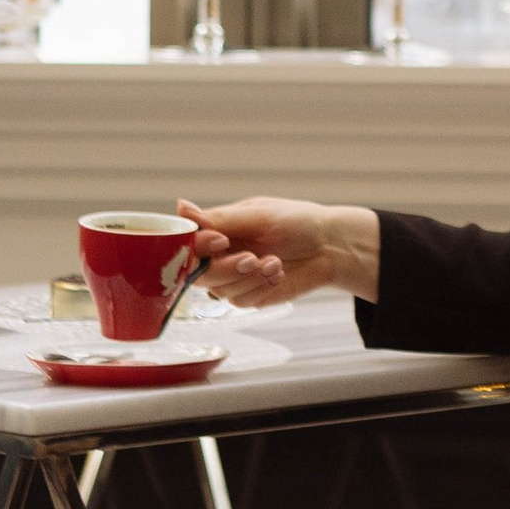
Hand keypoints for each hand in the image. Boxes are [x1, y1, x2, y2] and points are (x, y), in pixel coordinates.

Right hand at [178, 197, 379, 306]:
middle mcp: (219, 255)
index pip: (188, 243)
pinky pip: (240, 301)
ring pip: (220, 289)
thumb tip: (181, 207)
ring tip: (275, 262)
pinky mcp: (248, 296)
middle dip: (226, 268)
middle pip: (198, 273)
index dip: (198, 246)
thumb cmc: (295, 221)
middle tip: (252, 259)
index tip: (221, 240)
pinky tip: (278, 272)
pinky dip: (261, 287)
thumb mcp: (258, 215)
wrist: (328, 246)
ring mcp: (232, 278)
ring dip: (249, 278)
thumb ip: (220, 219)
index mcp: (216, 229)